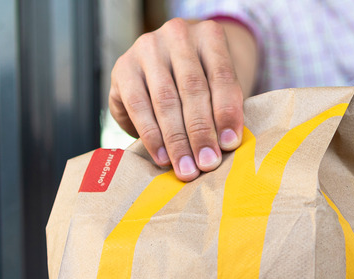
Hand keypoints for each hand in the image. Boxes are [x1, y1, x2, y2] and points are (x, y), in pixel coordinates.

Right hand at [109, 18, 256, 180]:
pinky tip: (162, 157)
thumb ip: (224, 109)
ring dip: (176, 140)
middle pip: (192, 89)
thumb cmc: (203, 81)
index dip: (227, 112)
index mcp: (210, 36)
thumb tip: (225, 146)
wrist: (169, 64)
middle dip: (201, 132)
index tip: (230, 144)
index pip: (222, 76)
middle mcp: (177, 35)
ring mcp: (147, 48)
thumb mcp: (219, 87)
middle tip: (207, 164)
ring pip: (165, 100)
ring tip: (186, 168)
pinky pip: (138, 106)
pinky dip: (151, 136)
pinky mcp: (124, 67)